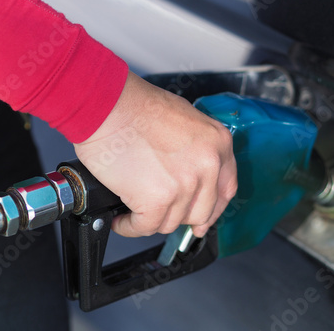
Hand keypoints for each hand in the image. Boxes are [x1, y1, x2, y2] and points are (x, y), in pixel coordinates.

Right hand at [73, 71, 236, 237]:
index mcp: (217, 144)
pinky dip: (130, 227)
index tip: (202, 218)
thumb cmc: (135, 105)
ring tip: (134, 210)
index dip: (212, 209)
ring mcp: (184, 185)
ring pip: (171, 222)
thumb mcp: (182, 118)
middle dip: (178, 216)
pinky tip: (122, 219)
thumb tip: (188, 172)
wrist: (108, 106)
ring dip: (151, 220)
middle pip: (200, 212)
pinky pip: (145, 227)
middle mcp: (207, 166)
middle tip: (161, 212)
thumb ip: (194, 148)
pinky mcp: (157, 199)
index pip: (225, 189)